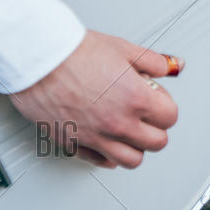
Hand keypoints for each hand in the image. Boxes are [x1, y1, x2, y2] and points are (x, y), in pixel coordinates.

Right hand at [10, 30, 180, 168]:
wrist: (37, 58)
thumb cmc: (72, 52)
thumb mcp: (122, 48)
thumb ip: (153, 61)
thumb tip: (172, 66)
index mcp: (135, 99)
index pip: (170, 117)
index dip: (165, 106)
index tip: (156, 98)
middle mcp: (118, 123)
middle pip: (156, 142)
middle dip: (155, 128)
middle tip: (146, 115)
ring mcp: (96, 136)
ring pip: (131, 159)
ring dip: (135, 147)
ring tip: (129, 130)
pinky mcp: (73, 143)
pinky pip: (100, 162)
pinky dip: (108, 155)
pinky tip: (108, 141)